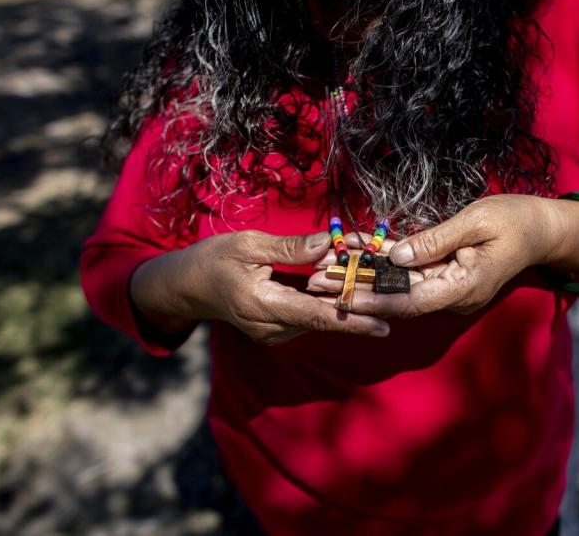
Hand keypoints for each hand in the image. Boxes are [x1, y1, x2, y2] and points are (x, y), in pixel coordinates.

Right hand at [131, 230, 390, 345]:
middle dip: (357, 303)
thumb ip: (291, 248)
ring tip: (374, 281)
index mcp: (262, 305)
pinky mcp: (276, 330)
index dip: (352, 320)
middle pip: (324, 318)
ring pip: (319, 318)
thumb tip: (329, 245)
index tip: (384, 325)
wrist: (187, 286)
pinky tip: (347, 285)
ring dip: (344, 301)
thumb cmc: (214, 260)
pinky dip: (327, 302)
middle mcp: (271, 327)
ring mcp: (274, 333)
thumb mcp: (249, 244)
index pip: (316, 316)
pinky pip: (309, 317)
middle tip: (390, 289)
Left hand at [306, 195, 560, 316]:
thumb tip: (396, 256)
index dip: (377, 300)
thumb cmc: (516, 220)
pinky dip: (383, 268)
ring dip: (363, 280)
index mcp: (465, 286)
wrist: (544, 230)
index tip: (345, 297)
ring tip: (322, 274)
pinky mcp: (445, 279)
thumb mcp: (477, 220)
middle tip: (316, 284)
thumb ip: (436, 240)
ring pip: (400, 288)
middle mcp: (454, 296)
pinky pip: (410, 276)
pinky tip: (353, 259)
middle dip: (357, 291)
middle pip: (399, 298)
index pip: (413, 300)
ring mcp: (450, 289)